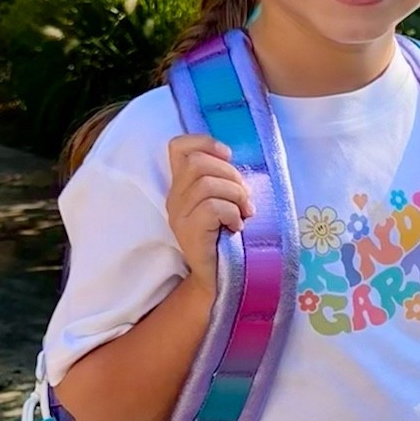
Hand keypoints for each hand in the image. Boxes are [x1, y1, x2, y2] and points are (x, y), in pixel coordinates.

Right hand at [165, 132, 253, 293]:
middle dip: (230, 174)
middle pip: (197, 163)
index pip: (178, 147)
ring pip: (207, 184)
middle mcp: (174, 198)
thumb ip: (223, 181)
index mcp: (182, 186)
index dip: (204, 142)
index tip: (228, 155)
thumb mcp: (223, 203)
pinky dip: (232, 213)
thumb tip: (235, 163)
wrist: (218, 279)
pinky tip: (237, 226)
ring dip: (235, 195)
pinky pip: (213, 207)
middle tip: (245, 197)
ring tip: (244, 213)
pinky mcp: (188, 232)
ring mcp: (179, 215)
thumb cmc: (227, 238)